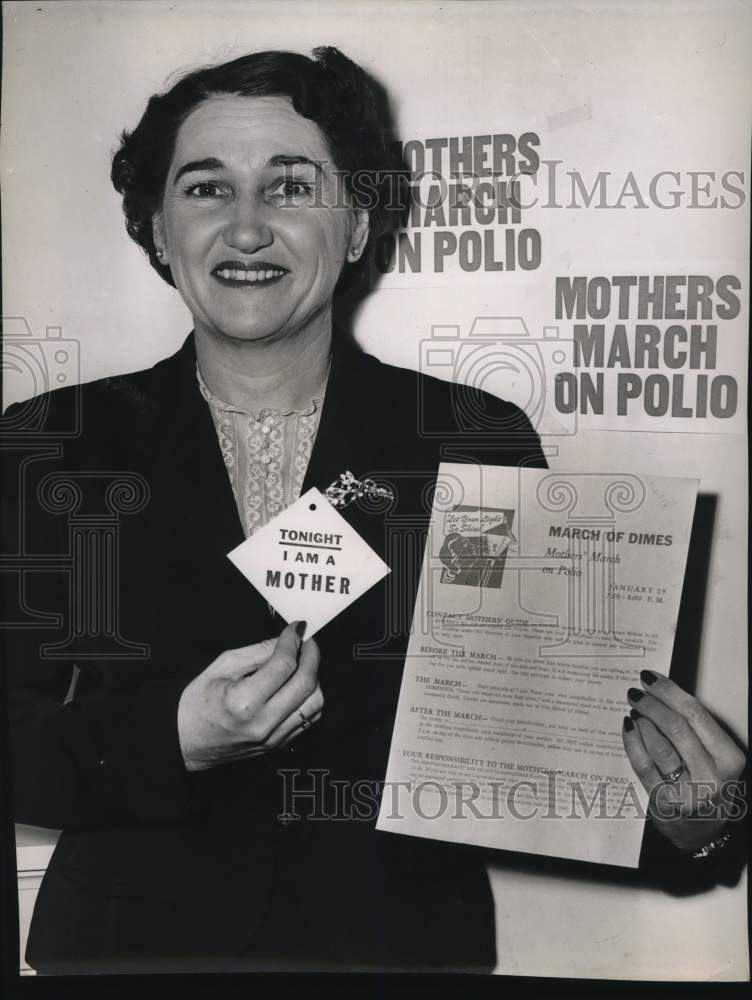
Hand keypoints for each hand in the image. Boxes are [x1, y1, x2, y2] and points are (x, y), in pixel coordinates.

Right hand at [177, 621, 322, 771]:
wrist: (186, 742)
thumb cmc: (197, 704)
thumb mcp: (221, 667)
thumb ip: (257, 652)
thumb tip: (285, 639)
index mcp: (244, 702)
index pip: (284, 666)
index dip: (293, 641)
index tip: (297, 628)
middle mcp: (263, 723)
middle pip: (306, 684)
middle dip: (312, 655)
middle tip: (307, 642)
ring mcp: (273, 737)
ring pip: (315, 703)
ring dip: (315, 677)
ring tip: (303, 663)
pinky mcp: (278, 744)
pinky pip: (309, 719)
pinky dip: (310, 697)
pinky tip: (298, 684)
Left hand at [623, 671, 745, 851]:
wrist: (701, 831)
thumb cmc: (708, 784)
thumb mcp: (715, 757)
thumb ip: (696, 730)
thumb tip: (663, 693)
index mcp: (729, 759)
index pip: (696, 716)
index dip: (670, 692)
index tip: (651, 678)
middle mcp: (712, 777)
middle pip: (676, 728)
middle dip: (652, 704)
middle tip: (636, 691)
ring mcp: (687, 793)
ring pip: (659, 746)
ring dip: (642, 721)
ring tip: (634, 708)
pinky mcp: (663, 804)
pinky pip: (643, 766)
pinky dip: (632, 742)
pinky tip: (628, 728)